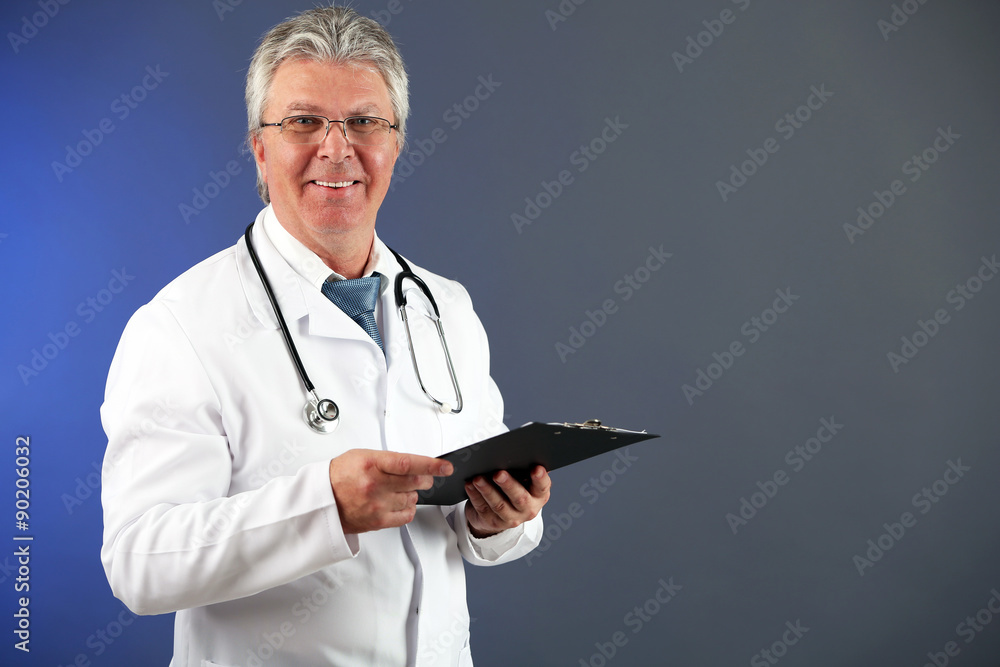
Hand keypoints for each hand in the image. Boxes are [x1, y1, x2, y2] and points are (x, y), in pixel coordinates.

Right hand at [328, 449, 452, 533]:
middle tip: (423, 477)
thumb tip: (415, 464)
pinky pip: (407, 515)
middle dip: (425, 479)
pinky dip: (408, 508)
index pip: (408, 463)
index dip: (431, 465)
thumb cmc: (341, 475)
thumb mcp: (362, 456)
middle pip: (415, 482)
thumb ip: (389, 459)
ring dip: (412, 493)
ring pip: (412, 498)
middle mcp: (375, 485)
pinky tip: (398, 502)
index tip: (445, 467)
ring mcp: (377, 504)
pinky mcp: (378, 521)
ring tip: (396, 489)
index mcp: (371, 464)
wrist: (323, 500)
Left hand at [464, 466, 550, 537]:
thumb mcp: (523, 481)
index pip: (542, 486)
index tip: (536, 468)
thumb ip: (523, 470)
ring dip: (487, 490)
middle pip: (519, 497)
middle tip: (498, 474)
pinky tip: (470, 485)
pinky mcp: (493, 522)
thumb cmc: (514, 488)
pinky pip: (483, 508)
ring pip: (499, 505)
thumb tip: (515, 452)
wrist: (501, 514)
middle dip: (508, 485)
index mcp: (539, 495)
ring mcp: (511, 518)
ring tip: (478, 479)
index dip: (540, 478)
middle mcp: (528, 509)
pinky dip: (475, 496)